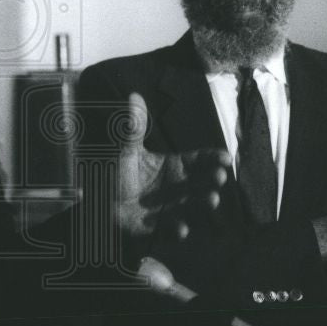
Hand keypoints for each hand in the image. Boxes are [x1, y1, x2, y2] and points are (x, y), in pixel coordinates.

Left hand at [118, 92, 229, 237]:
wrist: (101, 203)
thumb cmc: (118, 174)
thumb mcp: (127, 151)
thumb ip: (134, 128)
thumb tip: (134, 96)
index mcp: (175, 166)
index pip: (199, 160)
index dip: (213, 158)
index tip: (225, 158)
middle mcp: (179, 186)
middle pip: (202, 181)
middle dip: (213, 179)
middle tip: (219, 177)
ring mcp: (173, 207)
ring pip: (194, 204)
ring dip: (204, 202)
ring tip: (211, 199)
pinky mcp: (161, 227)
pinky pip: (173, 229)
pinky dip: (179, 229)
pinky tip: (183, 228)